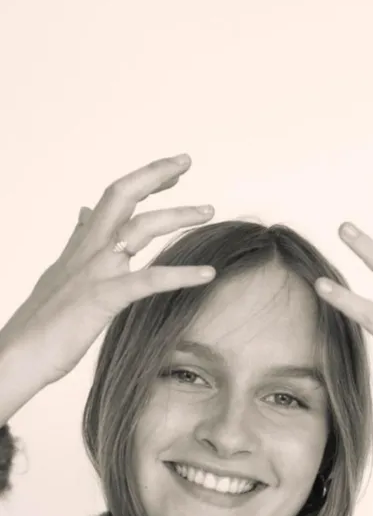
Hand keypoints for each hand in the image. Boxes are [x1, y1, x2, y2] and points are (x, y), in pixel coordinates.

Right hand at [0, 155, 216, 386]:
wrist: (19, 354)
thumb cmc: (41, 323)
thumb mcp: (60, 274)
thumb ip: (76, 244)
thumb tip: (83, 216)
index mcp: (81, 247)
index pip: (112, 200)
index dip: (142, 181)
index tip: (171, 173)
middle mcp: (89, 251)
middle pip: (122, 196)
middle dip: (155, 175)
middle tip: (186, 162)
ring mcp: (96, 272)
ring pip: (140, 229)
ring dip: (178, 215)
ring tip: (209, 211)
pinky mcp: (104, 299)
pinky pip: (149, 280)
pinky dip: (182, 274)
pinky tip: (208, 274)